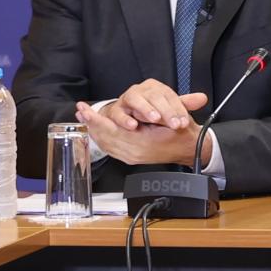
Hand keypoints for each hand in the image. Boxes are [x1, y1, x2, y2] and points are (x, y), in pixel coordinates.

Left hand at [76, 97, 205, 167]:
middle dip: (91, 124)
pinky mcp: (130, 158)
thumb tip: (131, 113)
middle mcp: (133, 153)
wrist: (189, 148)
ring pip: (105, 144)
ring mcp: (130, 157)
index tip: (87, 111)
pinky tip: (96, 131)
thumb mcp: (166, 117)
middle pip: (104, 138)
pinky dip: (101, 139)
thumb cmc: (181, 132)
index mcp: (141, 143)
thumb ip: (147, 115)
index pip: (111, 130)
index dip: (97, 120)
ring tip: (84, 118)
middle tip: (80, 111)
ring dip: (93, 130)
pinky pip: (110, 149)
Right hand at [109, 78, 205, 131]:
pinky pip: (118, 112)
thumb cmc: (148, 110)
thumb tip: (202, 99)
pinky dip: (124, 119)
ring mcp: (127, 99)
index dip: (178, 109)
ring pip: (135, 100)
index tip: (184, 122)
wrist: (124, 113)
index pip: (169, 96)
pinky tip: (133, 125)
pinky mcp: (115, 109)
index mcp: (155, 88)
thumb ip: (183, 104)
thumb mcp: (167, 107)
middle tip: (175, 124)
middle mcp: (141, 91)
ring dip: (146, 110)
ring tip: (155, 119)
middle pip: (155, 97)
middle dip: (166, 112)